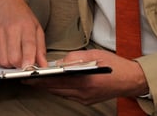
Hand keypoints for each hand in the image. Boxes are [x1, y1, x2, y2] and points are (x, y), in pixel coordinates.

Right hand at [0, 0, 47, 67]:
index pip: (28, 45)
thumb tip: (43, 65)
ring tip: (15, 57)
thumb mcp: (37, 28)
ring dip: (11, 64)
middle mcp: (11, 29)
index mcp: (26, 26)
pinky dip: (2, 60)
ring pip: (3, 60)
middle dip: (20, 65)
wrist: (6, 3)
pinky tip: (7, 54)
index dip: (29, 59)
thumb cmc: (23, 16)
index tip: (30, 68)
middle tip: (24, 62)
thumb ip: (40, 48)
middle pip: (14, 57)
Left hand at [28, 50, 148, 104]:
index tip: (29, 76)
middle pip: (56, 89)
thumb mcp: (93, 54)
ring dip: (48, 87)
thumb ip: (73, 58)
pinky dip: (59, 89)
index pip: (57, 80)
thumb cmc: (113, 65)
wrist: (130, 80)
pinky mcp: (87, 101)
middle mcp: (84, 93)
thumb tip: (58, 63)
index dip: (41, 79)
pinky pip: (68, 95)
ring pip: (60, 93)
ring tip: (35, 81)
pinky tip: (52, 84)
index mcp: (85, 80)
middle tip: (26, 80)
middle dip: (40, 84)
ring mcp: (85, 99)